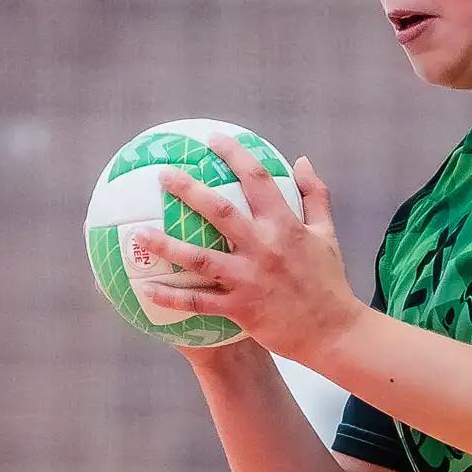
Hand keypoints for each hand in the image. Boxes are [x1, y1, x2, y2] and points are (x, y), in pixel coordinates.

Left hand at [133, 142, 362, 361]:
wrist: (333, 332)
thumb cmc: (329, 282)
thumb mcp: (327, 234)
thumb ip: (314, 195)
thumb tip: (301, 160)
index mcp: (286, 226)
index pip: (258, 180)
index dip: (235, 155)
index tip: (214, 140)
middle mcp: (263, 248)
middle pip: (220, 211)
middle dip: (189, 190)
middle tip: (163, 175)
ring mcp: (249, 278)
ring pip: (199, 258)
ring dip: (166, 245)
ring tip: (138, 233)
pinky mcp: (240, 308)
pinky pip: (199, 302)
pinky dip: (172, 298)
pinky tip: (146, 289)